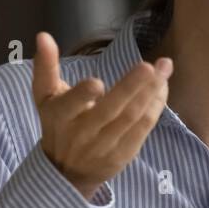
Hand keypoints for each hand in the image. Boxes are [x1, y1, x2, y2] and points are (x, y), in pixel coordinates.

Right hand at [31, 31, 172, 199]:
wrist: (66, 172)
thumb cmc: (57, 124)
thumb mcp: (45, 97)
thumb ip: (45, 67)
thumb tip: (43, 35)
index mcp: (60, 116)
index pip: (70, 105)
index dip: (82, 95)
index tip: (97, 83)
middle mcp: (82, 133)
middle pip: (109, 110)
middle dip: (130, 87)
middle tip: (149, 66)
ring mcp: (104, 146)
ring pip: (131, 118)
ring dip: (150, 92)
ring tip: (164, 68)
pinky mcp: (123, 155)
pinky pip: (143, 129)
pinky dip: (155, 107)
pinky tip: (162, 87)